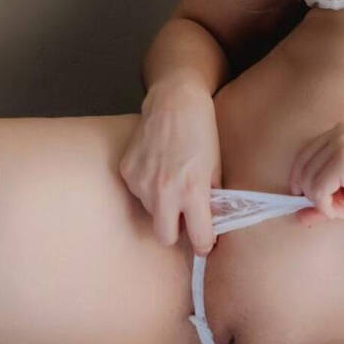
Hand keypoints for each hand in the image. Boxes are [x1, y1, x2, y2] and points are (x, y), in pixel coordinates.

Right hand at [119, 82, 221, 254]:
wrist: (175, 101)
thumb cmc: (201, 131)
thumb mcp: (216, 166)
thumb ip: (212, 198)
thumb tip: (210, 222)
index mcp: (193, 191)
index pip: (199, 238)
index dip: (205, 243)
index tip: (206, 241)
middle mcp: (164, 191)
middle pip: (165, 238)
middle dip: (176, 232)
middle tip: (185, 217)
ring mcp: (142, 182)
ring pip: (151, 213)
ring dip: (162, 205)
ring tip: (172, 179)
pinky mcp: (128, 172)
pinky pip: (138, 193)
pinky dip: (148, 187)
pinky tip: (158, 166)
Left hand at [289, 120, 343, 224]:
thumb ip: (324, 200)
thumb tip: (297, 217)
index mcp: (341, 131)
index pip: (303, 157)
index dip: (304, 183)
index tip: (319, 201)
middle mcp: (339, 131)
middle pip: (301, 168)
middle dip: (313, 195)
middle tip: (335, 208)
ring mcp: (342, 143)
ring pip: (307, 180)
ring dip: (320, 202)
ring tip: (342, 208)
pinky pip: (319, 189)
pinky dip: (325, 205)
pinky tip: (343, 210)